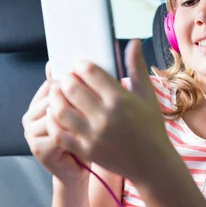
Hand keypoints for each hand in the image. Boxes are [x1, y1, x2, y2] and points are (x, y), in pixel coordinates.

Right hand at [22, 62, 89, 182]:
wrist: (80, 170)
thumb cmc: (83, 138)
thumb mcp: (81, 109)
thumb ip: (76, 87)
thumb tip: (66, 63)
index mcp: (39, 102)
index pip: (52, 84)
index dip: (71, 85)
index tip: (90, 89)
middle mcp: (30, 115)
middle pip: (52, 97)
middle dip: (74, 102)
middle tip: (95, 108)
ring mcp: (30, 132)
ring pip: (54, 114)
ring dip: (74, 119)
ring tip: (90, 123)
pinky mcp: (37, 147)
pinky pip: (56, 132)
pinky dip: (72, 134)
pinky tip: (84, 136)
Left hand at [46, 40, 174, 182]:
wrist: (152, 164)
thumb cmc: (150, 127)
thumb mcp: (147, 96)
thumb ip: (136, 68)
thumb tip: (133, 42)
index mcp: (120, 99)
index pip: (89, 72)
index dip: (79, 65)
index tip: (78, 66)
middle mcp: (104, 117)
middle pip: (71, 88)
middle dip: (65, 79)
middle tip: (66, 79)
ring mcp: (93, 135)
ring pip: (60, 110)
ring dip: (55, 98)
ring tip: (58, 94)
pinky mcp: (85, 150)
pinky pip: (59, 133)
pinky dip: (53, 122)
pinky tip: (56, 115)